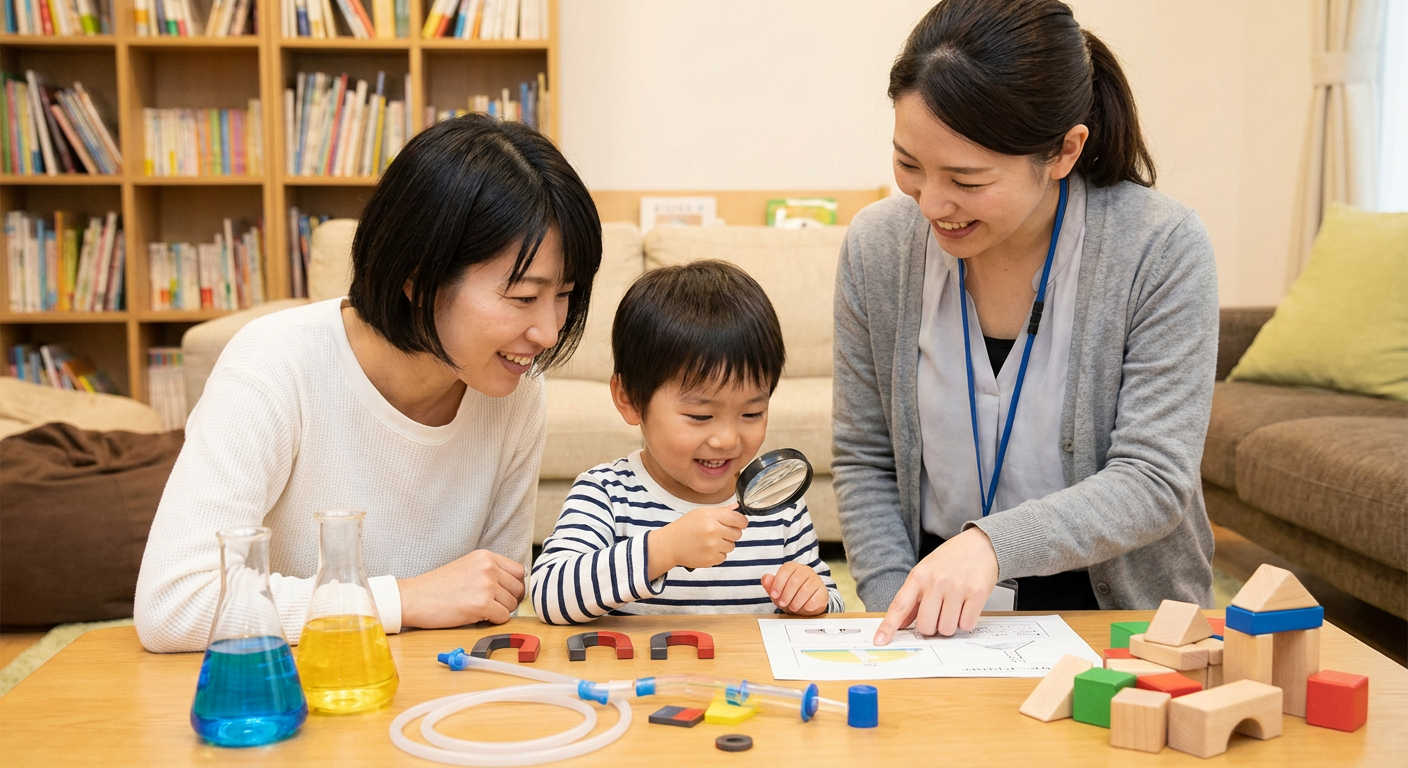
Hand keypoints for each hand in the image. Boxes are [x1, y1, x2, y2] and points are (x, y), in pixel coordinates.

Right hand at [398, 549, 525, 628]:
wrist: (413, 598)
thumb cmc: (436, 587)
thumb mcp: (466, 567)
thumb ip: (489, 571)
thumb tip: (512, 586)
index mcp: (486, 557)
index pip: (519, 571)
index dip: (514, 586)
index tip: (505, 594)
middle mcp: (488, 567)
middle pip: (518, 589)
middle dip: (509, 601)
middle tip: (493, 606)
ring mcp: (486, 585)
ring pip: (512, 604)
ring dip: (500, 611)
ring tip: (480, 610)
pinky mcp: (482, 604)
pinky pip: (503, 617)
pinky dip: (494, 621)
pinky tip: (478, 617)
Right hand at [648, 504, 747, 578]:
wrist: (669, 545)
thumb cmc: (684, 527)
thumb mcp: (701, 513)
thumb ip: (721, 511)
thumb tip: (737, 508)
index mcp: (712, 517)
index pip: (739, 520)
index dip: (741, 522)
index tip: (738, 523)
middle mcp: (713, 532)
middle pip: (738, 534)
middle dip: (731, 533)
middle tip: (718, 532)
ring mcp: (712, 547)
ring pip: (732, 546)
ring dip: (724, 544)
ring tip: (710, 541)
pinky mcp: (710, 560)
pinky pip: (724, 557)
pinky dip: (717, 554)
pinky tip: (707, 549)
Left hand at [761, 561, 828, 615]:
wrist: (806, 605)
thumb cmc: (790, 596)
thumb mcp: (777, 591)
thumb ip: (770, 585)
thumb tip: (765, 578)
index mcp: (793, 567)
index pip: (785, 570)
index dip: (778, 583)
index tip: (774, 595)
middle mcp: (805, 570)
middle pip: (795, 581)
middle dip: (786, 595)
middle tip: (782, 603)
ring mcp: (816, 580)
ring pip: (805, 590)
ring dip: (796, 602)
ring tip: (792, 607)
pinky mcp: (823, 591)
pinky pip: (815, 598)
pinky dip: (807, 605)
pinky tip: (804, 607)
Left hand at [873, 527, 998, 644]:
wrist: (980, 544)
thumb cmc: (951, 559)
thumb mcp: (926, 572)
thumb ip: (913, 598)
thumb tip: (901, 623)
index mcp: (919, 576)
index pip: (899, 606)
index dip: (888, 626)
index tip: (880, 640)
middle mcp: (936, 581)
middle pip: (925, 626)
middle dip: (932, 627)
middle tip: (938, 615)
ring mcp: (957, 587)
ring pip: (946, 629)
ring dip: (950, 625)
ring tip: (954, 607)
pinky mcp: (977, 593)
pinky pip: (966, 625)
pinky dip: (965, 622)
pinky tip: (966, 606)